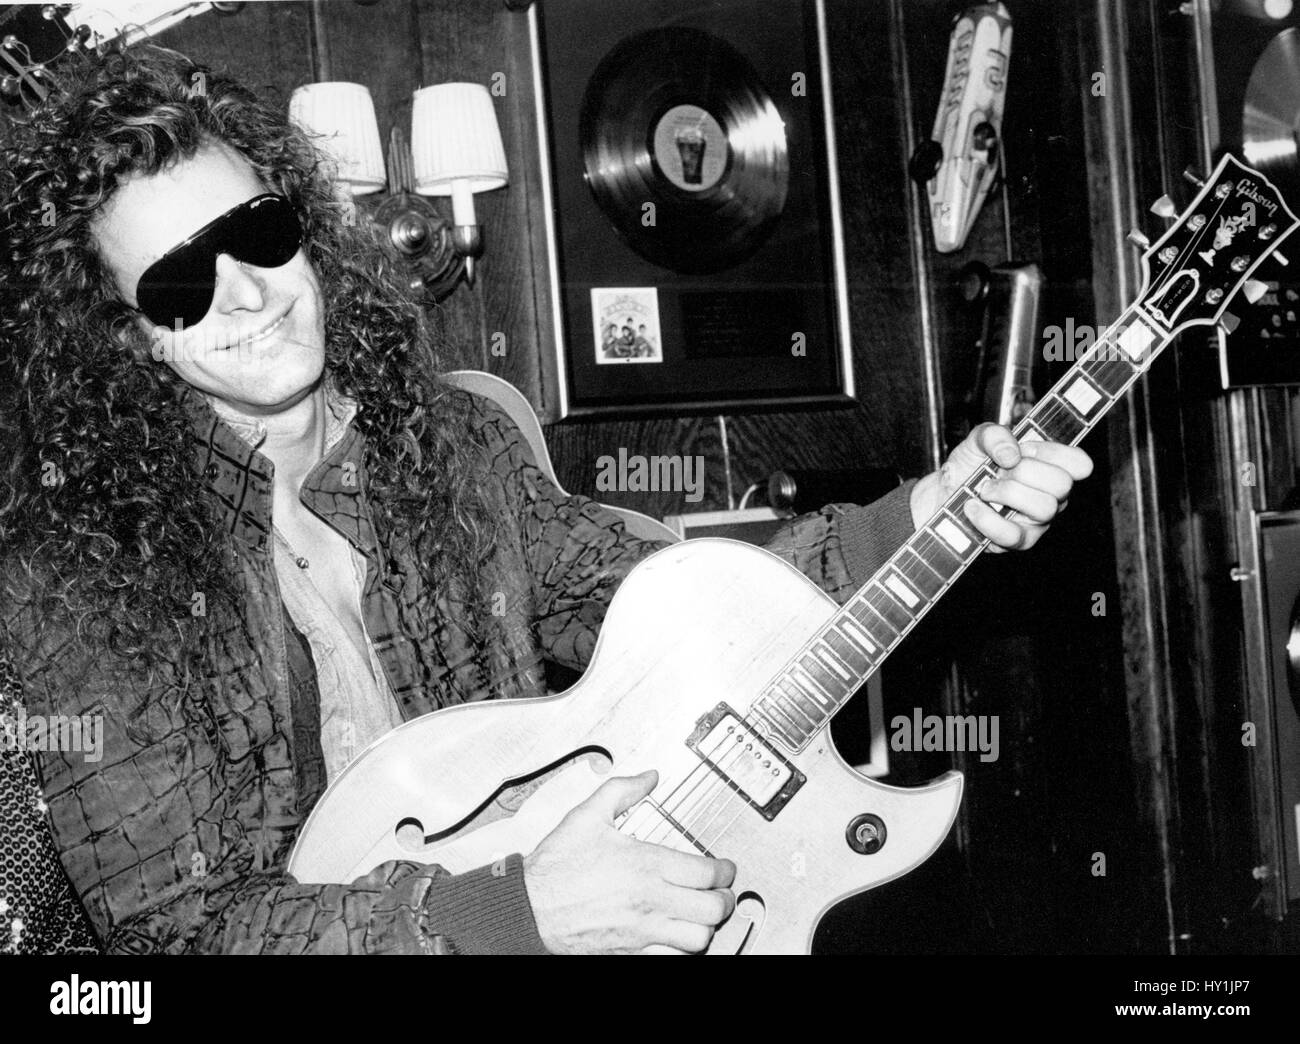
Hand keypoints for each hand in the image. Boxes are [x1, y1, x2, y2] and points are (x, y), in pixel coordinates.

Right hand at [522, 769, 736, 953]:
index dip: (724, 870)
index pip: (706, 872)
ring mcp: (643, 930)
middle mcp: (650, 899)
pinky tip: (679, 935)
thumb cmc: (556, 867)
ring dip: (708, 925)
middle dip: (725, 899)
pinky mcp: (631, 952)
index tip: (725, 868)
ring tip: (705, 915)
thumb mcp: (587, 815)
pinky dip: (684, 948)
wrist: (530, 907)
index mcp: (644, 864)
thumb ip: (622, 790)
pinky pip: (673, 957)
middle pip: (712, 907)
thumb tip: (648, 778)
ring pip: (699, 937)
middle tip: (724, 892)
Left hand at [908, 423, 1092, 551]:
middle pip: (1062, 484)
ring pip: (1044, 508)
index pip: (1080, 463)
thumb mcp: (978, 439)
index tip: (1025, 450)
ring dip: (1007, 493)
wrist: (944, 492)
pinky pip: (1013, 534)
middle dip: (1025, 472)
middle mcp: (1051, 495)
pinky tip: (972, 506)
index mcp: (1050, 467)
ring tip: (984, 489)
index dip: (1054, 453)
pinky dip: (987, 518)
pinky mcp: (1017, 541)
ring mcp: (1037, 521)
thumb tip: (1011, 454)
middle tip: (1000, 470)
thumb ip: (995, 434)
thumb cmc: (969, 466)